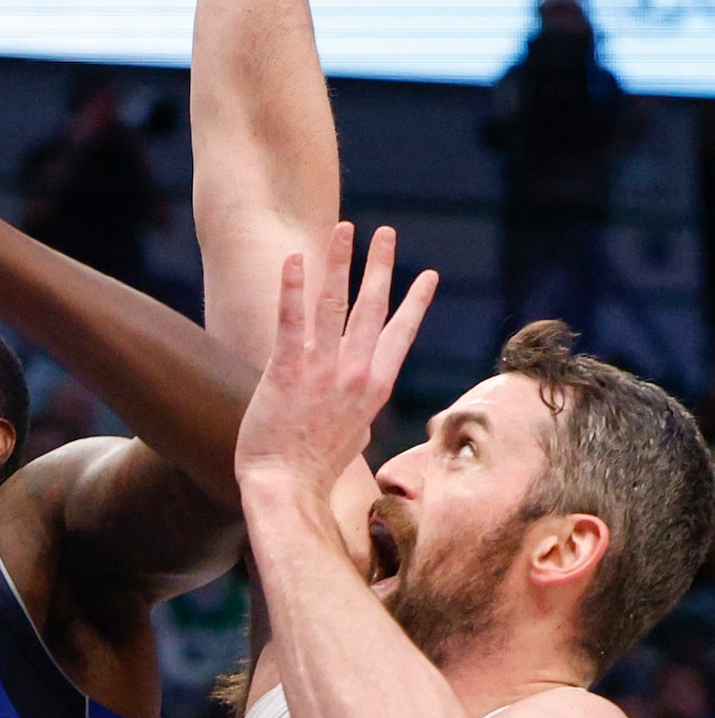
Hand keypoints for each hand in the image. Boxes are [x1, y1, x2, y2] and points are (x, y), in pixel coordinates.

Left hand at [235, 223, 436, 500]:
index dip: (415, 302)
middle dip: (381, 266)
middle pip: (373, 307)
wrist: (287, 489)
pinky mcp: (288, 371)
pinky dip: (293, 287)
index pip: (402, 334)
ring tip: (345, 228)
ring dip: (341, 261)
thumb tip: (364, 412)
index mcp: (375, 388)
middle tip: (386, 233)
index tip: (429, 275)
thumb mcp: (353, 437)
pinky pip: (291, 320)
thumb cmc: (314, 470)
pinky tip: (294, 258)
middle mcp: (356, 373)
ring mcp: (324, 370)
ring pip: (336, 303)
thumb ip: (359, 413)